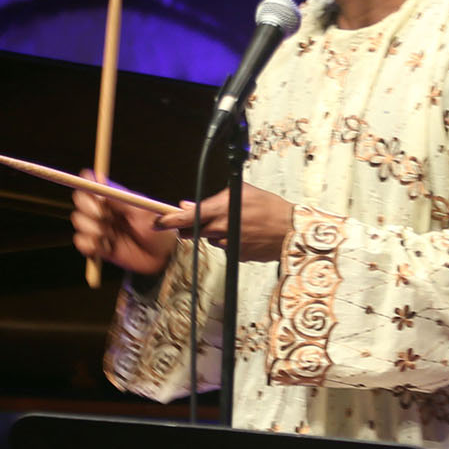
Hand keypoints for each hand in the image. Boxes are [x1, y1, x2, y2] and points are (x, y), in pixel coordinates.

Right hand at [72, 182, 181, 276]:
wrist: (162, 256)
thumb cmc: (157, 229)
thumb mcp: (143, 211)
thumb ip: (120, 199)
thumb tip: (100, 184)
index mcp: (114, 197)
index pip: (91, 183)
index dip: (87, 184)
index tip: (95, 191)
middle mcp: (104, 210)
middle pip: (80, 200)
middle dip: (88, 207)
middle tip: (103, 215)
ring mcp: (99, 227)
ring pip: (79, 221)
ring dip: (92, 228)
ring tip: (112, 236)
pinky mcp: (97, 247)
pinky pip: (81, 242)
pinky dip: (91, 245)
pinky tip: (107, 248)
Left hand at [156, 184, 295, 262]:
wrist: (291, 230)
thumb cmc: (269, 207)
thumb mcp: (242, 193)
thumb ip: (213, 199)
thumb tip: (188, 205)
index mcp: (221, 210)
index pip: (187, 217)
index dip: (169, 220)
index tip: (157, 222)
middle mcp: (222, 229)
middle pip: (193, 232)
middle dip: (188, 227)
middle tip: (190, 222)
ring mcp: (229, 244)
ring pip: (210, 239)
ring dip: (214, 232)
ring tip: (235, 222)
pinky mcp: (236, 256)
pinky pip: (225, 247)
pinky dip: (229, 240)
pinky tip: (243, 233)